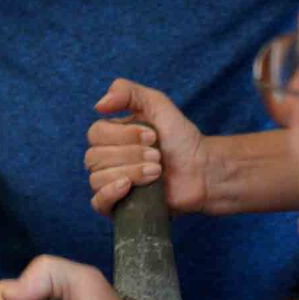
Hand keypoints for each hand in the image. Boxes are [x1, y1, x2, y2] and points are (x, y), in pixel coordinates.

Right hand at [85, 79, 216, 215]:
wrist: (203, 170)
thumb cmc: (181, 138)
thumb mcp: (156, 104)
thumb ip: (127, 91)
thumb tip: (98, 105)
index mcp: (111, 136)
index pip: (95, 134)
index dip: (123, 135)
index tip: (153, 136)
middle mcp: (106, 160)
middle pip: (95, 157)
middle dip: (131, 154)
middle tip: (159, 156)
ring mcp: (111, 184)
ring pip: (98, 178)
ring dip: (131, 172)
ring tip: (157, 172)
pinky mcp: (119, 207)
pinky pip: (97, 202)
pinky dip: (109, 193)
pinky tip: (127, 187)